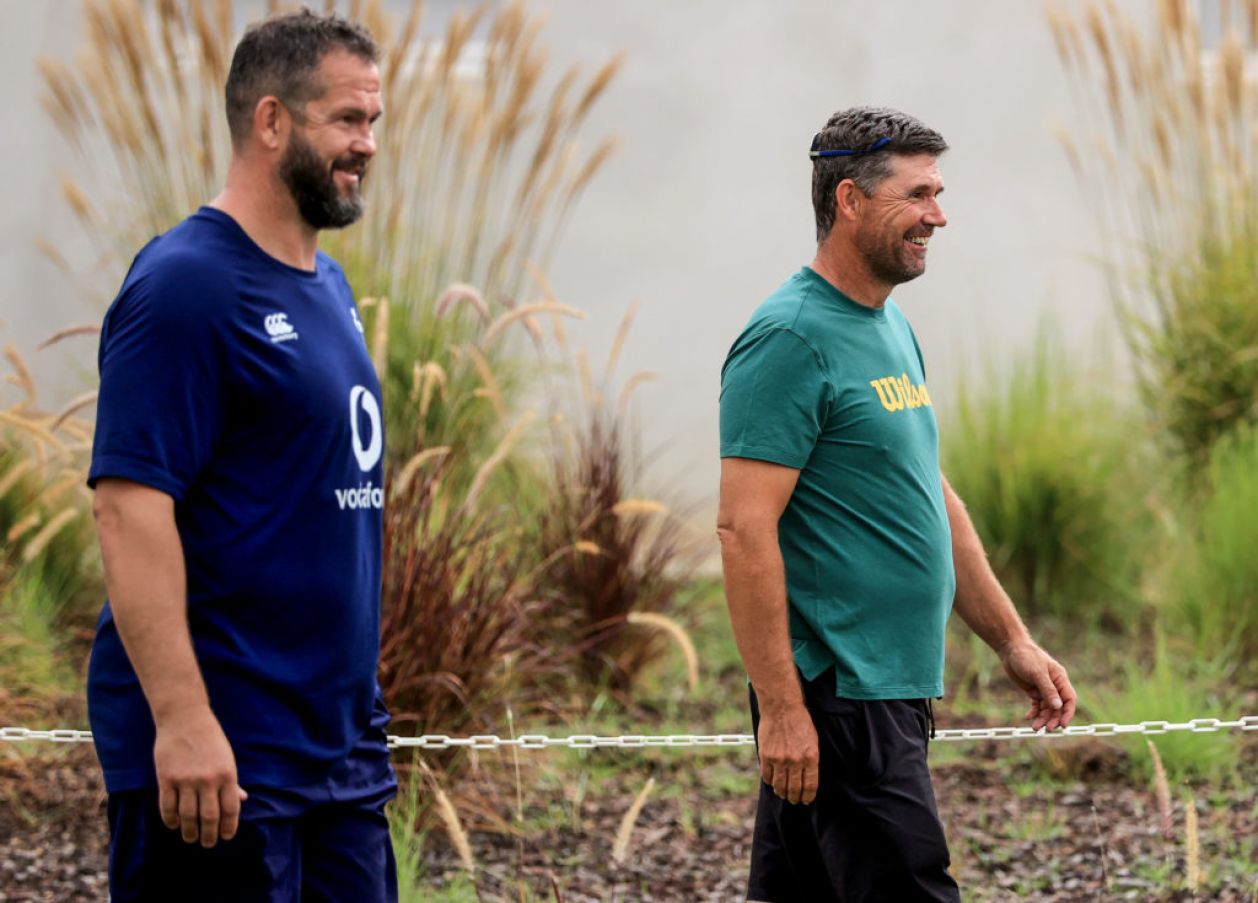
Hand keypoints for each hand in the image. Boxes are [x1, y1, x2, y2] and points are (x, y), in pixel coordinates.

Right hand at [153, 706, 247, 846]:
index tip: (226, 837)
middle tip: (208, 844)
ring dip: (189, 831)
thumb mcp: (227, 757)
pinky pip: (168, 806)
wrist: (185, 718)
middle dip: (209, 835)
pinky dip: (170, 820)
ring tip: (190, 838)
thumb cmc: (210, 738)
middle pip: (209, 817)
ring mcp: (186, 780)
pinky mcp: (166, 778)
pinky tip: (174, 825)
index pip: (230, 809)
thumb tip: (243, 800)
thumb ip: (232, 781)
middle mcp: (208, 780)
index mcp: (227, 774)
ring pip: (188, 816)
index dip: (229, 827)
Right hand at [756, 700, 819, 804]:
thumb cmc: (800, 720)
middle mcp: (795, 761)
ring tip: (782, 793)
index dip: (808, 796)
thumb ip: (810, 759)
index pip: (810, 786)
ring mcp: (779, 759)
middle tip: (794, 800)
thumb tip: (807, 776)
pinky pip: (766, 775)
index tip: (806, 800)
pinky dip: (769, 781)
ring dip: (781, 792)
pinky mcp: (766, 755)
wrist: (782, 706)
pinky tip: (772, 781)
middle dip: (794, 798)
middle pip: (794, 789)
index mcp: (811, 757)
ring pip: (779, 785)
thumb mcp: (813, 740)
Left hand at [998, 640, 1076, 731]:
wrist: (1011, 649)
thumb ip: (1048, 690)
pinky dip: (1034, 712)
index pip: (1070, 699)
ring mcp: (1043, 689)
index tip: (1063, 725)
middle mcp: (1054, 686)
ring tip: (1034, 727)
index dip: (1068, 713)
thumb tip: (1058, 706)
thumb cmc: (1027, 656)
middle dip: (1054, 719)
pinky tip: (1028, 717)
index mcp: (1060, 679)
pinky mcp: (1033, 691)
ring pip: (1047, 708)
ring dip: (1042, 718)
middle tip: (1047, 729)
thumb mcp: (1038, 673)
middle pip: (1058, 707)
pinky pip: (1037, 705)